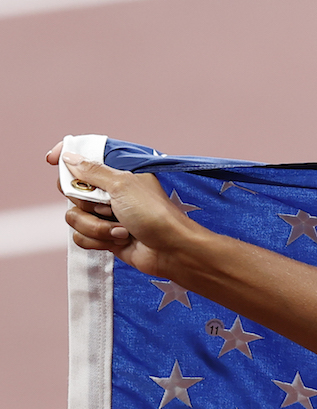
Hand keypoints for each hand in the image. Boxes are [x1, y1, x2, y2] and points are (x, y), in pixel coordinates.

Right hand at [45, 143, 194, 275]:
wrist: (172, 251)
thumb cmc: (154, 214)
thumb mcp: (122, 185)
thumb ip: (92, 171)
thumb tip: (69, 157)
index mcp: (117, 174)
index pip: (84, 159)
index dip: (67, 158)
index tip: (51, 160)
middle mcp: (109, 193)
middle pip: (71, 191)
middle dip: (85, 202)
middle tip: (107, 207)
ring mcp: (106, 216)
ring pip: (73, 217)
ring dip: (95, 226)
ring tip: (121, 230)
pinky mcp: (105, 237)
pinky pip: (81, 237)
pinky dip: (98, 240)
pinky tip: (119, 241)